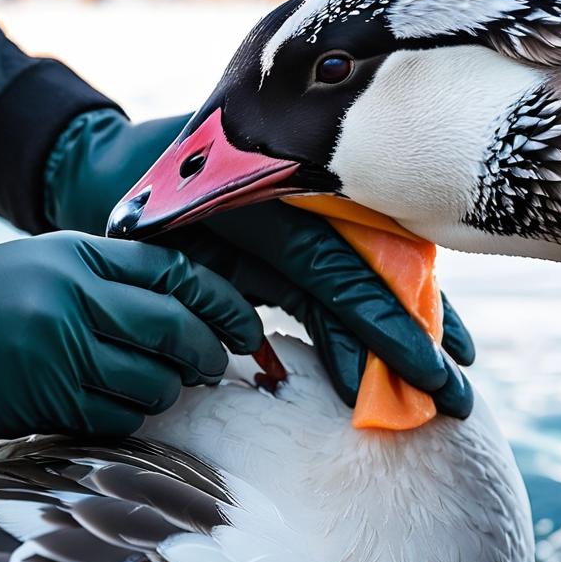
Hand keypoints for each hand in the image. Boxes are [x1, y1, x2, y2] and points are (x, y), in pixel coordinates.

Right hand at [0, 232, 262, 441]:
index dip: (220, 300)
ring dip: (170, 390)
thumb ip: (105, 275)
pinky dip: (132, 416)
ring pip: (154, 382)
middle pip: (174, 329)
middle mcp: (74, 300)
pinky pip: (119, 417)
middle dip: (209, 351)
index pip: (174, 272)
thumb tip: (179, 305)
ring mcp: (61, 353)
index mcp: (75, 256)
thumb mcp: (39, 262)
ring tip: (164, 384)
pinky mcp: (48, 401)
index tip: (243, 322)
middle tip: (217, 363)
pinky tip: (120, 405)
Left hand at [44, 110, 474, 414]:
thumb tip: (259, 352)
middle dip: (415, 335)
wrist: (105, 164)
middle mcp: (296, 198)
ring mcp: (303, 206)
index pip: (338, 269)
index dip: (383, 326)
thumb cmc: (121, 208)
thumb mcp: (159, 244)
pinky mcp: (298, 223)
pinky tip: (419, 335)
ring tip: (453, 372)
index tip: (424, 376)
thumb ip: (210, 286)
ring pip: (372, 268)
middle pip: (371, 270)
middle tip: (455, 397)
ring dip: (414, 320)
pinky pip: (349, 265)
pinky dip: (381, 304)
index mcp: (261, 200)